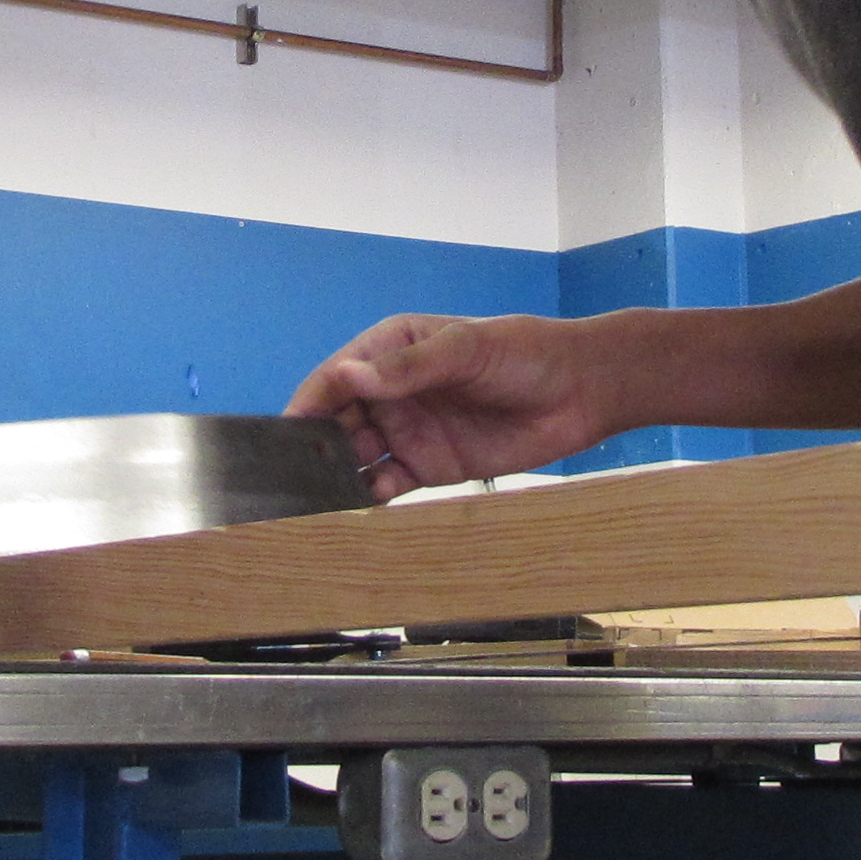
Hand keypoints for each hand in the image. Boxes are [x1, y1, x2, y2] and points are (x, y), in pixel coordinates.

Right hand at [288, 314, 623, 496]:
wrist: (579, 392)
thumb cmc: (525, 354)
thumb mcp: (467, 349)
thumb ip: (409, 366)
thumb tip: (347, 374)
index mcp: (390, 349)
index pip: (335, 378)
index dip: (307, 404)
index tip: (281, 434)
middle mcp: (391, 391)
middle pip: (336, 421)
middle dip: (311, 447)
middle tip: (287, 477)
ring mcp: (408, 430)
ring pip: (356, 456)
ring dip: (334, 476)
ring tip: (312, 501)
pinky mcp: (429, 465)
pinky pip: (386, 484)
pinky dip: (368, 496)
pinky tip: (355, 510)